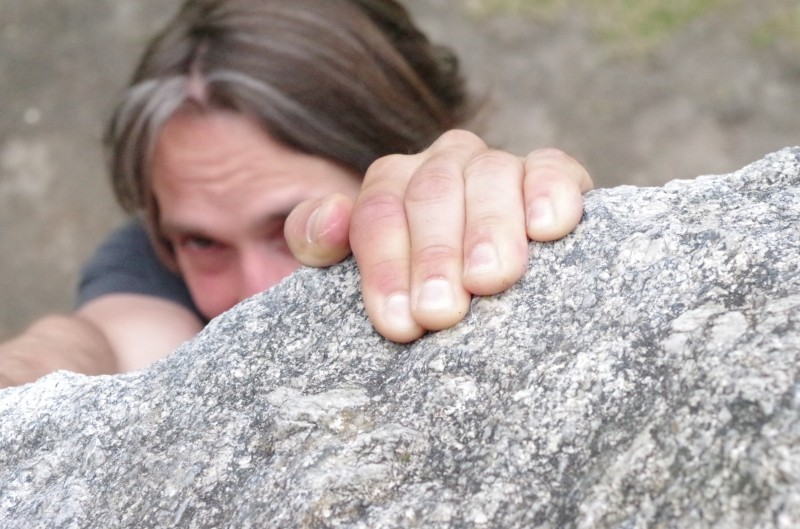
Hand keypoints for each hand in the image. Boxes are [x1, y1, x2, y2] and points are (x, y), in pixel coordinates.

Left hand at [286, 130, 592, 342]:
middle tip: (440, 313)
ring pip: (489, 177)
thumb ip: (316, 238)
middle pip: (431, 194)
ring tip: (490, 280)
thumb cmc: (409, 288)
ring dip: (488, 229)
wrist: (468, 283)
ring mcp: (496, 167)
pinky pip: (552, 169)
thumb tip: (329, 220)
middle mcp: (442, 164)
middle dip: (434, 256)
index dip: (384, 266)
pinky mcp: (551, 176)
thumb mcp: (347, 267)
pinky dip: (550, 192)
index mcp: (391, 182)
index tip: (398, 323)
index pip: (378, 213)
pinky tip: (547, 228)